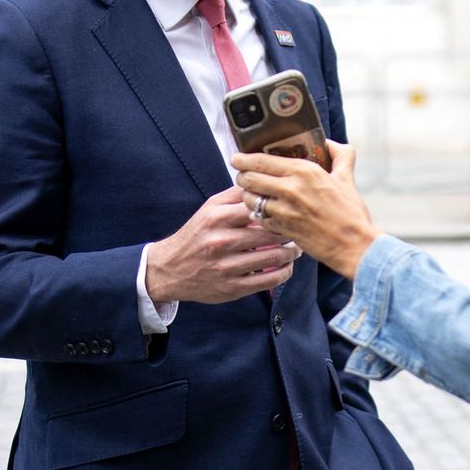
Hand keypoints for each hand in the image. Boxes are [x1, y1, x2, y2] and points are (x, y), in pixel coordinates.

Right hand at [145, 186, 299, 303]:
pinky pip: (268, 281)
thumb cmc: (195, 235)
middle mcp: (221, 242)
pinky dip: (284, 273)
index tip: (290, 208)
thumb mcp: (209, 209)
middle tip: (300, 229)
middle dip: (291, 231)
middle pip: (270, 234)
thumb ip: (235, 195)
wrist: (169, 270)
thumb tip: (262, 181)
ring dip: (291, 253)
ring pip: (274, 258)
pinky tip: (287, 267)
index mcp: (217, 218)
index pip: (258, 208)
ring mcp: (227, 267)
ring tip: (296, 248)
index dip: (279, 207)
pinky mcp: (232, 288)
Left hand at [231, 143, 379, 278]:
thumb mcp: (347, 178)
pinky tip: (264, 213)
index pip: (262, 160)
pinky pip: (259, 218)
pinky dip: (258, 214)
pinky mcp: (282, 229)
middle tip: (242, 176)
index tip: (237, 157)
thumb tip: (330, 143)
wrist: (355, 246)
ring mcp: (284, 211)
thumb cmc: (351, 213)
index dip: (244, 158)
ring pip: (250, 199)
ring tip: (252, 195)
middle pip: (249, 178)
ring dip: (248, 196)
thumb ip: (340, 155)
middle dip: (242, 176)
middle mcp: (291, 189)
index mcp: (304, 171)